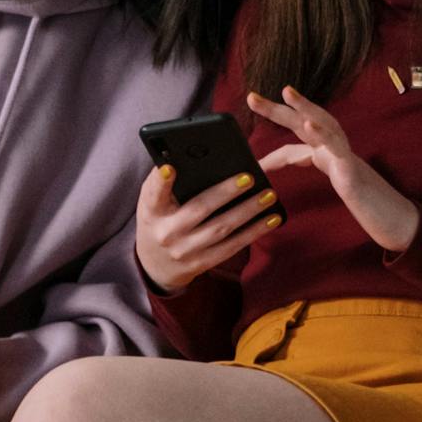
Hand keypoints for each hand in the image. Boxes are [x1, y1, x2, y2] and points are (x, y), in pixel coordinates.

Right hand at [135, 159, 281, 294]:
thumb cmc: (159, 220)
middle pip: (199, 209)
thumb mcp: (152, 202)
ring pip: (221, 229)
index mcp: (151, 211)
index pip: (153, 194)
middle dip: (225, 193)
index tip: (169, 167)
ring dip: (248, 211)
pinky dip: (253, 232)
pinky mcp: (202, 263)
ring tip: (269, 195)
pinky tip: (271, 219)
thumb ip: (166, 183)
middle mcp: (167, 233)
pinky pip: (232, 247)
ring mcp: (185, 251)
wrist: (155, 265)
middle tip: (249, 177)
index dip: (161, 181)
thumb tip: (198, 157)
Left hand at [246, 87, 420, 256]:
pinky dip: (321, 132)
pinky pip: (333, 144)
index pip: (291, 133)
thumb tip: (260, 161)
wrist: (374, 201)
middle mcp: (329, 139)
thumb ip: (294, 158)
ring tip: (287, 93)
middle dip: (277, 108)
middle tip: (251, 97)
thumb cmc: (346, 182)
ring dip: (303, 107)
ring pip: (321, 122)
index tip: (251, 111)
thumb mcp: (315, 165)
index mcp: (319, 141)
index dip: (271, 123)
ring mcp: (339, 148)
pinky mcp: (347, 161)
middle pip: (300, 119)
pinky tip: (307, 123)